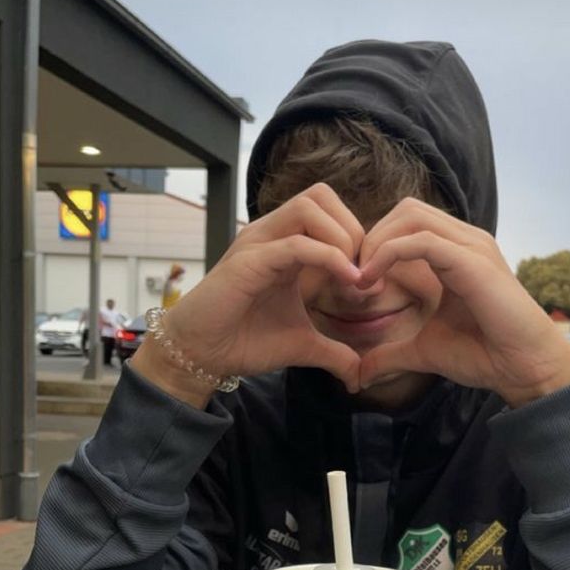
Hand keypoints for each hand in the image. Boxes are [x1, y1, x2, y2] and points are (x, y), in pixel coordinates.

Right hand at [132, 184, 364, 401]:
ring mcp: (258, 243)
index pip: (328, 211)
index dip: (357, 238)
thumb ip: (334, 352)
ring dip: (341, 237)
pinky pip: (295, 244)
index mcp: (284, 244)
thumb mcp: (302, 344)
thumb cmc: (245, 340)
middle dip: (352, 229)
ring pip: (309, 207)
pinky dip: (327, 258)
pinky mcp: (249, 262)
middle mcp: (270, 235)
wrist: (201, 354)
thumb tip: (360, 374)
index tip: (368, 281)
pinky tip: (345, 282)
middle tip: (362, 273)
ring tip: (351, 276)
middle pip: (321, 196)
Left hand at [355, 200, 569, 406]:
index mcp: (456, 252)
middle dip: (372, 236)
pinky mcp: (471, 261)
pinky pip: (421, 241)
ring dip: (377, 242)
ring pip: (411, 216)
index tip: (356, 281)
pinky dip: (389, 254)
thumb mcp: (423, 351)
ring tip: (362, 279)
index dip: (375, 244)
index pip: (408, 222)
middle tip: (355, 275)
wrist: (523, 368)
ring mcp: (471, 246)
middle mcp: (465, 241)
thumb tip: (358, 375)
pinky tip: (373, 281)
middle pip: (406, 210)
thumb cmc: (484, 354)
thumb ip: (390, 355)